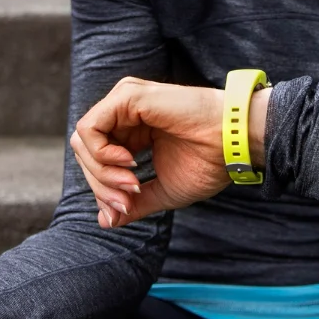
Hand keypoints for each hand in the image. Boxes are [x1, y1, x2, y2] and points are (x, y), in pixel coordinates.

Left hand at [70, 77, 268, 228]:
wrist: (234, 143)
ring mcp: (124, 101)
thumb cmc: (208, 163)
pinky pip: (91, 129)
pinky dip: (101, 153)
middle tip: (127, 201)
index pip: (96, 159)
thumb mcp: (163, 190)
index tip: (127, 208)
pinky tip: (128, 164)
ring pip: (83, 141)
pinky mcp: (127, 96)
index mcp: (132, 129)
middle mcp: (124, 112)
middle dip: (101, 184)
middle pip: (85, 151)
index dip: (104, 189)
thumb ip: (134, 203)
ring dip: (102, 172)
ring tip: (132, 184)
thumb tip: (106, 221)